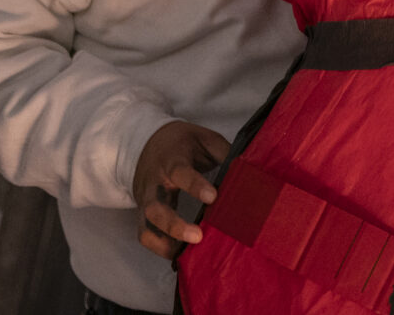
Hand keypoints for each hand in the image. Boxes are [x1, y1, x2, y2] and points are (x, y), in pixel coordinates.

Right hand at [132, 119, 229, 258]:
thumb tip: (249, 171)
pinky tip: (178, 255)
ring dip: (166, 241)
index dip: (195, 185)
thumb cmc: (183, 144)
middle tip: (198, 236)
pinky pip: (145, 234)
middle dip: (175, 225)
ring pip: (147, 225)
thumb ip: (224, 153)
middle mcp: (154, 183)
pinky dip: (159, 247)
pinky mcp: (144, 214)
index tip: (212, 198)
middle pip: (155, 207)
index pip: (179, 172)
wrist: (147, 144)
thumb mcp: (204, 139)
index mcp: (172, 160)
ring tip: (187, 253)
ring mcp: (146, 200)